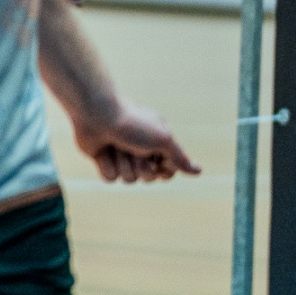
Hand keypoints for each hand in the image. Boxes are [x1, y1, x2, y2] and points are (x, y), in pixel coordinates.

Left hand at [74, 98, 199, 183]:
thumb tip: (199, 171)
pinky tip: (102, 151)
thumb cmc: (132, 124)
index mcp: (158, 144)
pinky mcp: (104, 160)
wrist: (97, 114)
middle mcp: (141, 152)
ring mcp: (122, 157)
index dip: (163, 170)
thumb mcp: (163, 139)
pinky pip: (110, 178)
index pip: (168, 172)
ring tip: (116, 145)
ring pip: (129, 180)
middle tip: (133, 148)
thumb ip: (179, 157)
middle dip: (141, 166)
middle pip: (148, 178)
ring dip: (123, 163)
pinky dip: (106, 165)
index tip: (157, 157)